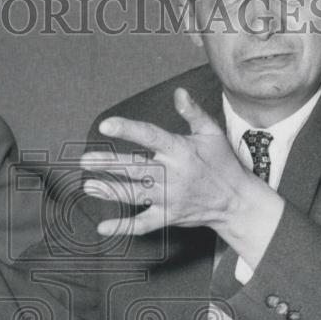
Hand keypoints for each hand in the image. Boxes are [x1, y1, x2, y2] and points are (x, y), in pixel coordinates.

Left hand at [80, 88, 276, 238]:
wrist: (236, 201)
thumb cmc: (222, 163)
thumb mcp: (212, 133)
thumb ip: (193, 112)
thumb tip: (179, 92)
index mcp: (180, 150)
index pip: (150, 136)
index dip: (127, 130)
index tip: (106, 125)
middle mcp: (172, 174)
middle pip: (134, 167)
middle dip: (108, 164)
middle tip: (85, 161)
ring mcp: (169, 197)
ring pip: (134, 194)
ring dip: (109, 191)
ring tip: (89, 185)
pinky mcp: (169, 216)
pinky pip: (143, 224)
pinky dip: (123, 227)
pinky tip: (103, 227)